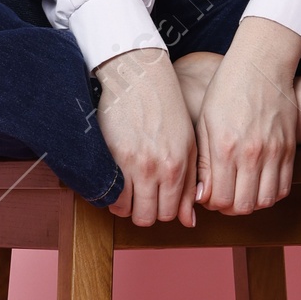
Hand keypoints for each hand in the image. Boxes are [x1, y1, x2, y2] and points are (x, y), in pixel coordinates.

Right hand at [94, 47, 198, 226]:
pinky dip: (112, 195)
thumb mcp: (187, 143)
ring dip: (127, 206)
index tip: (159, 201)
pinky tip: (116, 183)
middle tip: (143, 198)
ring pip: (127, 211)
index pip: (172, 213)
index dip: (164, 212)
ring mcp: (131, 163)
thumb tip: (191, 223)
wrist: (138, 76)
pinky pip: (109, 194)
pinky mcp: (110, 156)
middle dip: (146, 212)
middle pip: (149, 217)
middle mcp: (156, 168)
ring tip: (128, 191)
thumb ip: (190, 184)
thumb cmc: (166, 107)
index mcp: (178, 166)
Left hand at [194, 16, 300, 214]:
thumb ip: (204, 162)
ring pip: (266, 201)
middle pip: (244, 206)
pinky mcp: (290, 148)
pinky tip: (259, 184)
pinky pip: (284, 187)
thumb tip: (201, 194)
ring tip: (241, 191)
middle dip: (230, 208)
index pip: (220, 199)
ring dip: (252, 203)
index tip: (207, 195)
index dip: (211, 204)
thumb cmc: (227, 88)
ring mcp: (275, 152)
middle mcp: (252, 154)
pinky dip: (271, 194)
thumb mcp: (205, 122)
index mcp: (226, 147)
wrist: (261, 64)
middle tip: (223, 196)